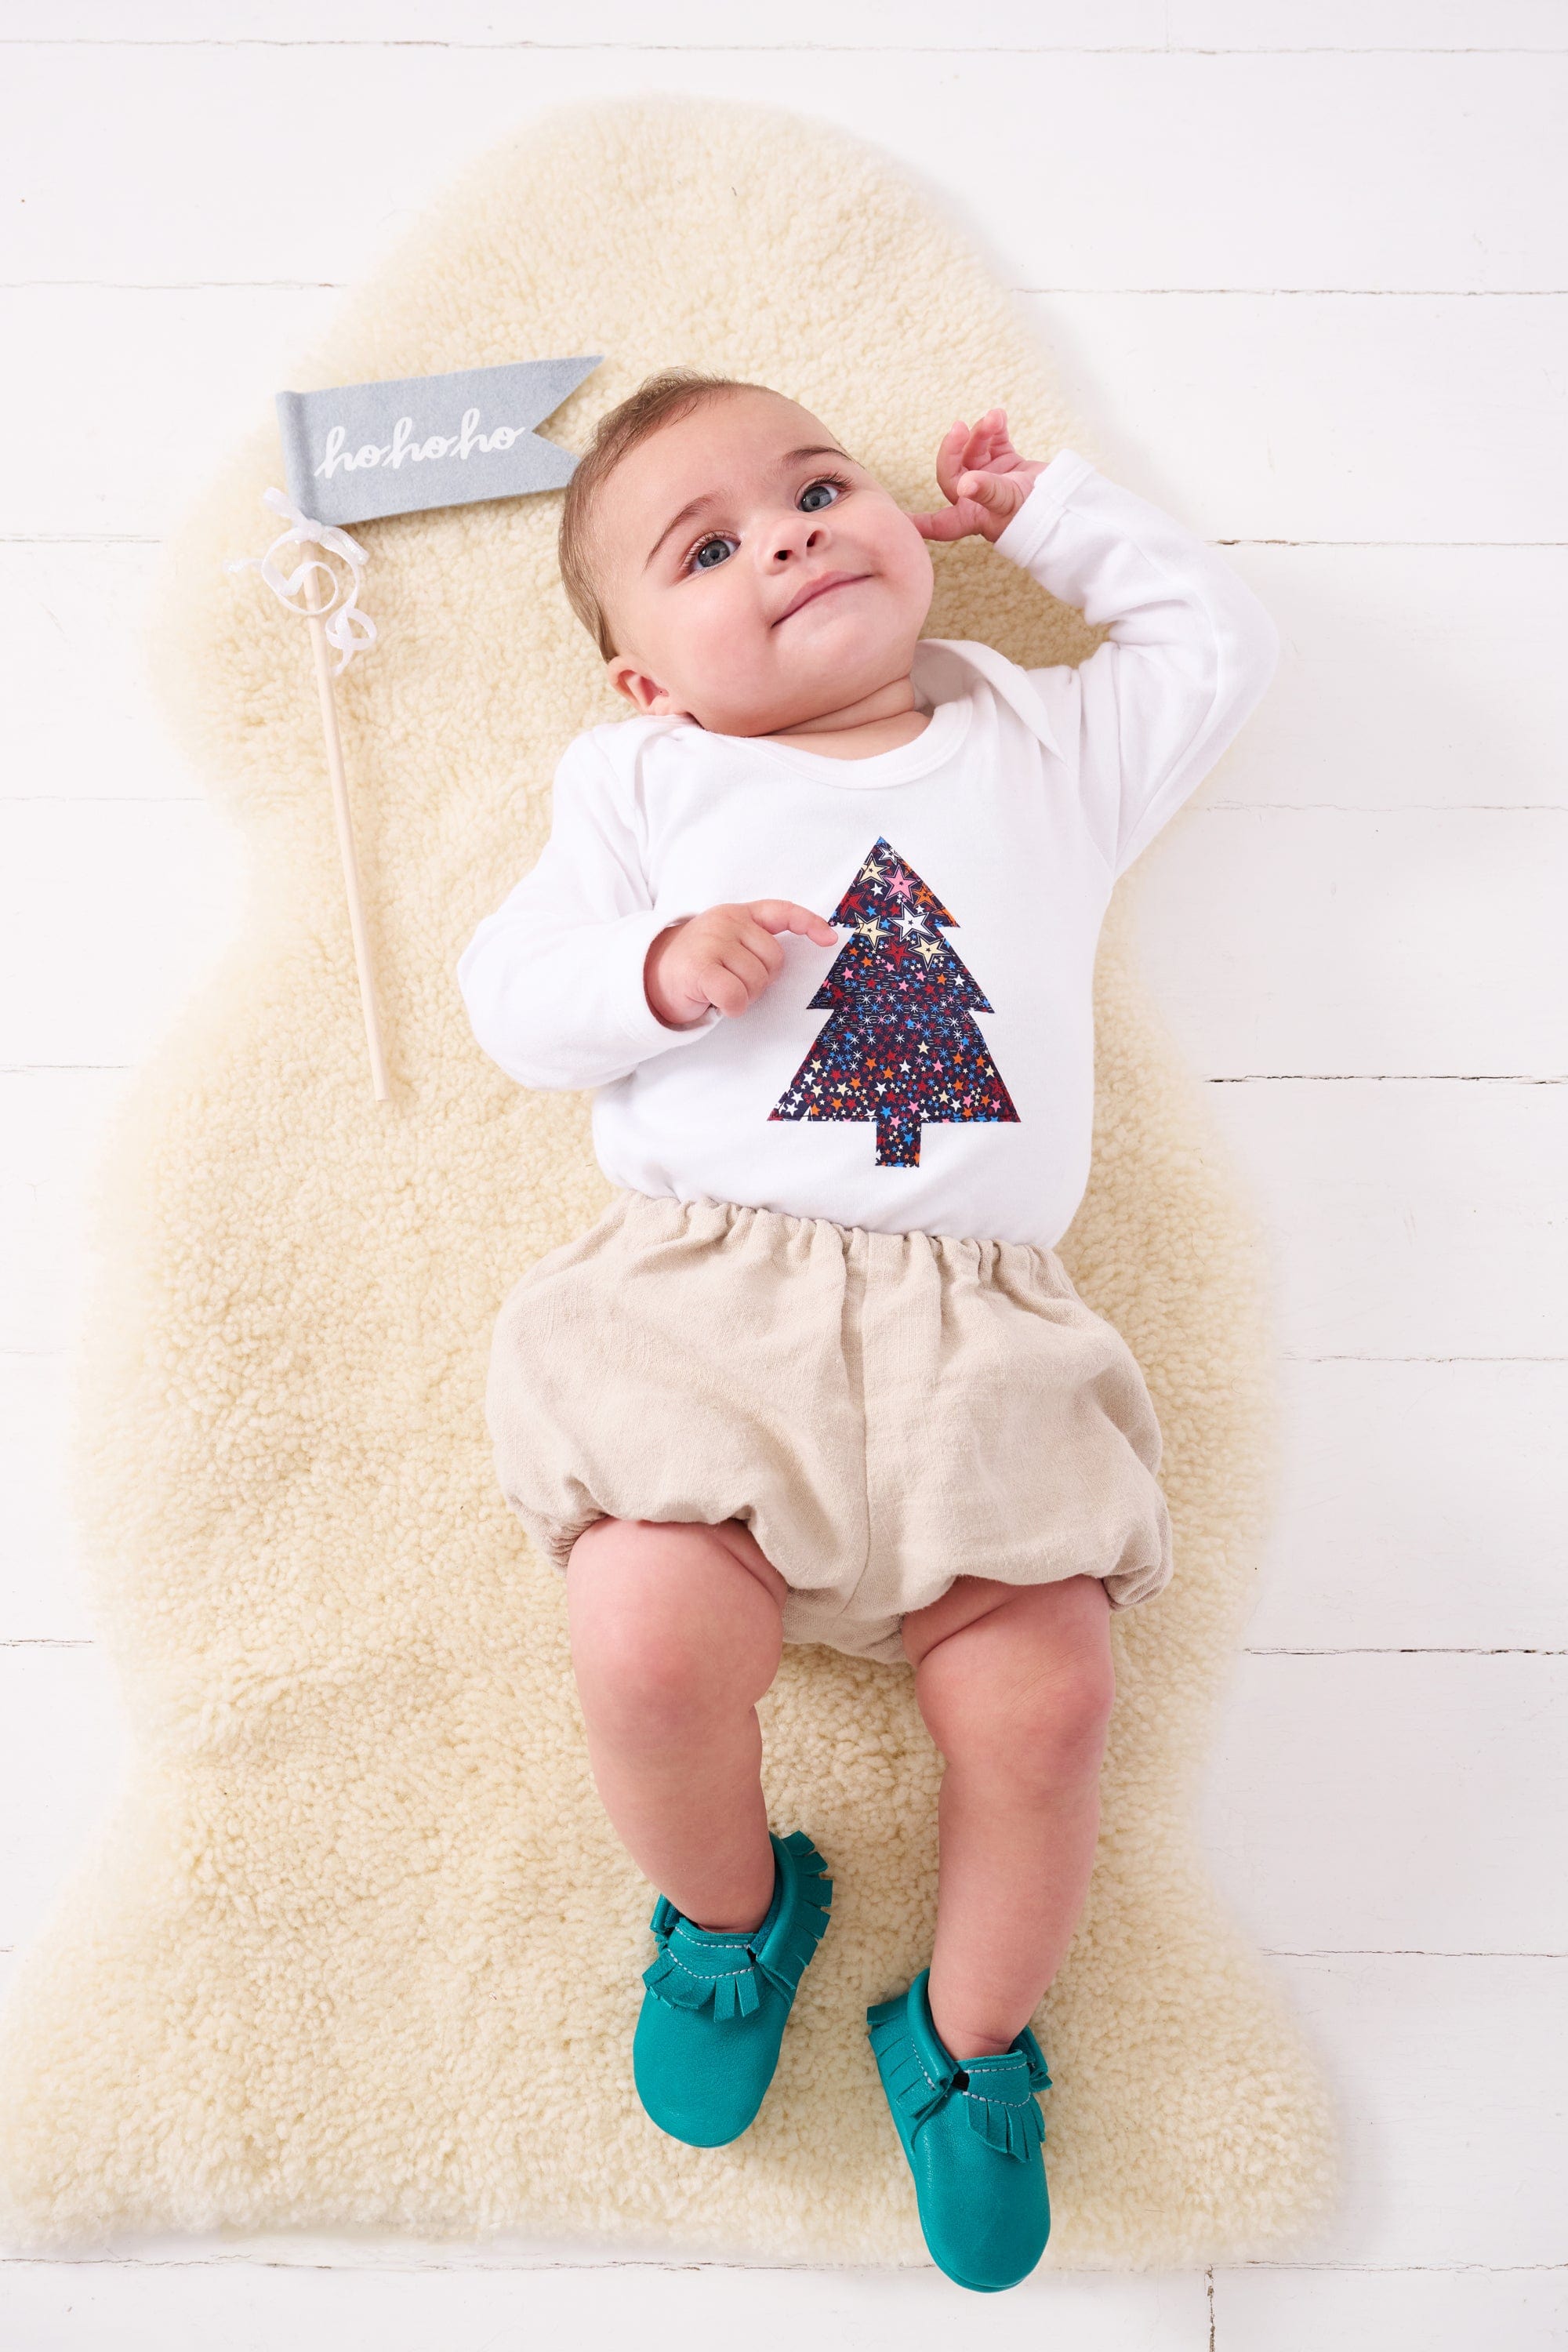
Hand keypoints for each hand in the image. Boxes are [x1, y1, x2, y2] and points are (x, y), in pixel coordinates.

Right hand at [644, 899, 838, 1027]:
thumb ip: (755, 941)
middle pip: (774, 960)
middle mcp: (726, 921)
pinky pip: (736, 997)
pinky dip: (731, 1008)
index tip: (829, 938)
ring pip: (756, 982)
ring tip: (721, 989)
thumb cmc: (699, 964)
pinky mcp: (700, 968)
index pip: (781, 911)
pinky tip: (715, 1002)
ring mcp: (712, 942)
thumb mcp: (727, 941)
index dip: (808, 923)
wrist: (650, 976)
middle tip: (734, 981)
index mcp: (738, 913)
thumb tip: (796, 953)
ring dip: (744, 996)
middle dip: (761, 980)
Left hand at [908, 407, 1045, 543]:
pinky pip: (994, 441)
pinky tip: (999, 415)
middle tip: (960, 428)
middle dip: (954, 449)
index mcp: (971, 516)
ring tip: (993, 419)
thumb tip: (964, 485)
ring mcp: (992, 479)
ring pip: (973, 452)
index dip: (919, 522)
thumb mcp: (1010, 504)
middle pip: (953, 472)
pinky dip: (994, 428)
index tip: (898, 519)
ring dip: (980, 433)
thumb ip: (987, 492)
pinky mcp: (1008, 463)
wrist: (1069, 503)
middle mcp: (977, 499)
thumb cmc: (1038, 514)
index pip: (938, 523)